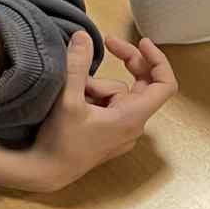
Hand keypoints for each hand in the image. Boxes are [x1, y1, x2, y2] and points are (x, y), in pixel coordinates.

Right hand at [0, 34, 177, 193]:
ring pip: (119, 94)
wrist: (46, 171)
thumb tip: (83, 37)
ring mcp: (122, 131)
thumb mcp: (67, 100)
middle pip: (141, 85)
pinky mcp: (110, 134)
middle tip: (106, 44)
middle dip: (125, 63)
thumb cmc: (60, 141)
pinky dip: (96, 97)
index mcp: (132, 117)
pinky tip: (76, 104)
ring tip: (74, 94)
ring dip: (98, 85)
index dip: (158, 60)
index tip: (142, 42)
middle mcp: (133, 125)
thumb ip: (77, 66)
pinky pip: (110, 106)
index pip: (164, 85)